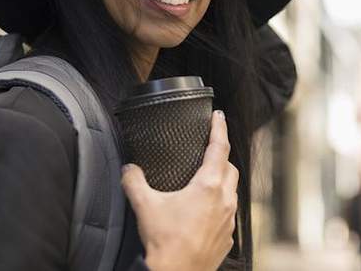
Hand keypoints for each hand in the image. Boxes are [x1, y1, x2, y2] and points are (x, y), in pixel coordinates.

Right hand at [121, 110, 238, 270]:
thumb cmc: (164, 245)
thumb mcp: (145, 206)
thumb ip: (134, 181)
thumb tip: (128, 169)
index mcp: (209, 186)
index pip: (219, 147)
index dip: (219, 128)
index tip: (219, 116)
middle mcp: (225, 201)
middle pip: (230, 168)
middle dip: (221, 156)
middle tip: (210, 150)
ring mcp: (228, 221)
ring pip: (232, 192)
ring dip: (222, 182)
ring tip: (206, 180)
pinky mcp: (227, 238)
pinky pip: (228, 214)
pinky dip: (220, 207)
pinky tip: (205, 211)